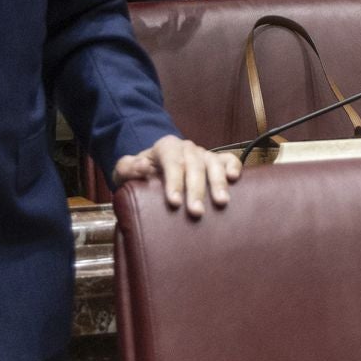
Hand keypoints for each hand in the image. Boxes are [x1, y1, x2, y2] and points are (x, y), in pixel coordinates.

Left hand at [112, 135, 240, 217]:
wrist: (155, 166)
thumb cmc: (140, 172)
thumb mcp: (125, 170)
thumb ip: (128, 169)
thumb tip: (143, 167)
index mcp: (166, 147)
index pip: (172, 162)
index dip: (174, 181)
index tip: (174, 202)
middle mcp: (187, 148)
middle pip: (194, 166)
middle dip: (196, 190)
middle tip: (196, 213)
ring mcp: (203, 154)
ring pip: (213, 163)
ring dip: (218, 183)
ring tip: (221, 202)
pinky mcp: (216, 161)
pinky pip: (228, 159)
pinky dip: (233, 166)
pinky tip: (235, 179)